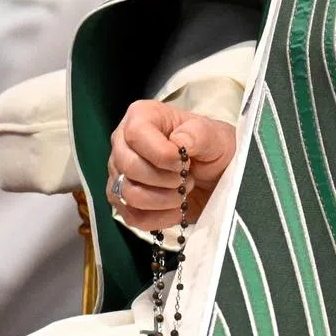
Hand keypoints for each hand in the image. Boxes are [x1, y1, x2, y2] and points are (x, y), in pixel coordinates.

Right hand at [106, 99, 235, 230]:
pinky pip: (133, 217)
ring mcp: (119, 174)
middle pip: (129, 167)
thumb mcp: (216, 136)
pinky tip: (175, 209)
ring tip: (182, 192)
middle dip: (165, 180)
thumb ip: (200, 134)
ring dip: (163, 199)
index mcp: (142, 117)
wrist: (214, 177)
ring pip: (129, 195)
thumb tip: (178, 143)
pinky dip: (159, 218)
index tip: (185, 162)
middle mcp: (123, 143)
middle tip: (187, 178)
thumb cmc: (211, 149)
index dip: (161, 154)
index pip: (136, 135)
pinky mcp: (123, 201)